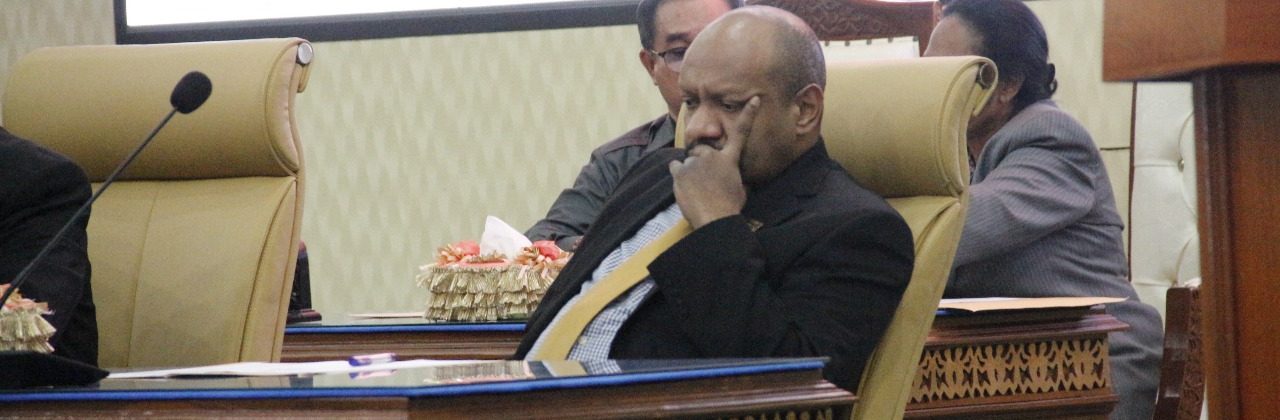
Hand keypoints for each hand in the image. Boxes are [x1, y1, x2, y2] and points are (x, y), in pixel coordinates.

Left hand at [667, 96, 758, 227]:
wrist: (715, 219)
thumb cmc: (730, 207)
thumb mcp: (740, 189)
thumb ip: (733, 176)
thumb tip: (732, 179)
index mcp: (730, 160)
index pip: (741, 133)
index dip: (748, 115)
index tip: (753, 99)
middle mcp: (712, 156)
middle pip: (703, 150)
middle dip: (702, 160)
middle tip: (705, 180)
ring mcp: (695, 162)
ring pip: (688, 161)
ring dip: (690, 170)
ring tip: (696, 188)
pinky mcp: (680, 171)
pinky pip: (675, 167)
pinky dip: (678, 174)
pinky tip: (684, 186)